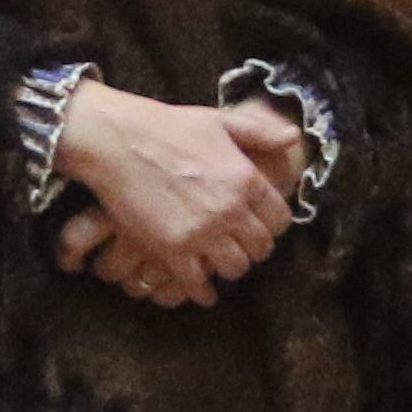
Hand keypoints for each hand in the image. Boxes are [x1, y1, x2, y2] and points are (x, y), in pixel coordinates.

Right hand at [50, 80, 292, 305]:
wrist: (118, 140)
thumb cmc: (168, 126)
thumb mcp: (219, 121)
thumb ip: (260, 132)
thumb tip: (293, 138)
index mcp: (246, 180)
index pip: (281, 219)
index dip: (273, 225)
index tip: (261, 225)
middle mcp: (230, 210)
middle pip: (260, 248)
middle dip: (253, 247)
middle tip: (240, 244)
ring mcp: (202, 233)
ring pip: (234, 268)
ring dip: (229, 266)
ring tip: (219, 260)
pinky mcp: (172, 250)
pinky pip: (197, 284)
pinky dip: (202, 291)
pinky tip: (202, 291)